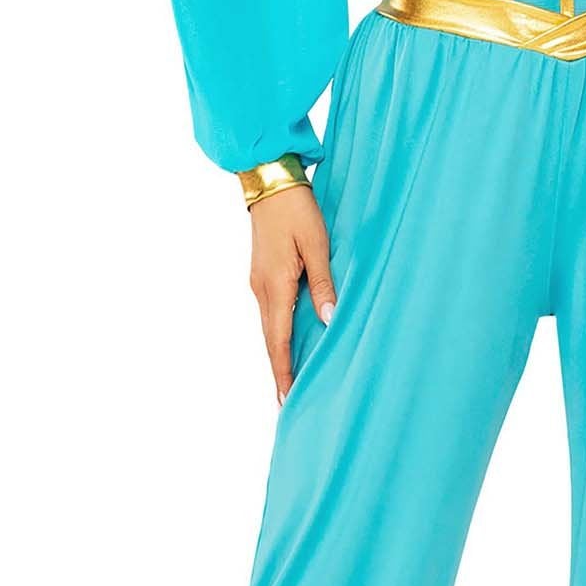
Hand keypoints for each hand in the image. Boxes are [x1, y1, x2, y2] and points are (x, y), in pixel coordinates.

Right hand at [249, 186, 335, 404]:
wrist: (269, 183)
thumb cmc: (297, 210)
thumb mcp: (317, 245)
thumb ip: (323, 283)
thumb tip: (328, 318)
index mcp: (275, 285)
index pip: (279, 340)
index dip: (284, 371)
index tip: (286, 398)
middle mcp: (261, 289)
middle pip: (270, 340)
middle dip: (278, 371)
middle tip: (285, 402)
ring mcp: (258, 282)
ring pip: (269, 328)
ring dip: (277, 354)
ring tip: (288, 379)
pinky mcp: (261, 275)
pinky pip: (269, 313)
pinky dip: (277, 334)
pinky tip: (286, 342)